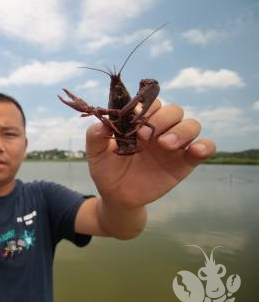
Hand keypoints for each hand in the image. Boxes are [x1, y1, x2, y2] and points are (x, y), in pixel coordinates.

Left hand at [85, 99, 215, 209]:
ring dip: (181, 130)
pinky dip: (205, 146)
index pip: (150, 103)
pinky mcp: (185, 162)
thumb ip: (95, 136)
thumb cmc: (107, 171)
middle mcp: (160, 130)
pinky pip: (205, 148)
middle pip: (173, 111)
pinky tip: (194, 151)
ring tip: (165, 144)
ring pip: (191, 125)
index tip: (133, 122)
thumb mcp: (96, 154)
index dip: (145, 108)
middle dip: (162, 119)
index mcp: (140, 123)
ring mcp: (174, 145)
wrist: (117, 197)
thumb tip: (102, 122)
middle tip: (144, 137)